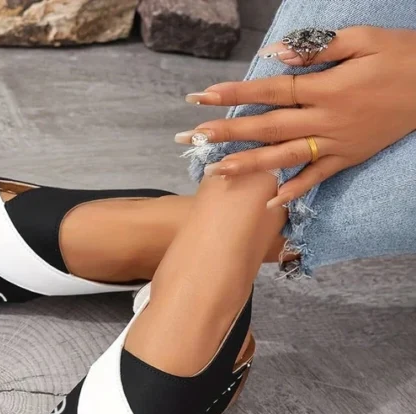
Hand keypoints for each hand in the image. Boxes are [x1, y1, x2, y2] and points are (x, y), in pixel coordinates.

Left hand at [179, 27, 415, 206]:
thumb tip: (275, 56)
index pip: (270, 92)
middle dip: (227, 132)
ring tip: (216, 170)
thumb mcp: (364, 39)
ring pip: (284, 157)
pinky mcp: (347, 158)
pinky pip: (317, 178)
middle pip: (267, 128)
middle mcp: (325, 120)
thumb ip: (318, 48)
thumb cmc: (402, 56)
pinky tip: (270, 201)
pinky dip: (295, 190)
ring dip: (248, 165)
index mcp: (326, 89)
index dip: (234, 95)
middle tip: (191, 138)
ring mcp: (335, 144)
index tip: (201, 98)